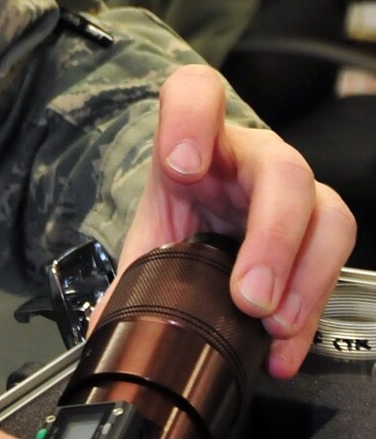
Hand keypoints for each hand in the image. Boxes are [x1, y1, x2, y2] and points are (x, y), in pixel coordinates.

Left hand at [114, 63, 354, 375]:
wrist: (209, 227)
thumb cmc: (182, 218)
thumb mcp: (150, 238)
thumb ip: (129, 278)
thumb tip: (104, 334)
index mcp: (199, 140)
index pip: (197, 91)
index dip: (190, 119)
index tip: (180, 167)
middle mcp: (253, 158)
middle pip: (283, 169)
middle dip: (272, 238)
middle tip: (248, 296)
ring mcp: (295, 193)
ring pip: (327, 215)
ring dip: (304, 277)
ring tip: (272, 324)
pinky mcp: (319, 231)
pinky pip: (334, 263)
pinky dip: (311, 312)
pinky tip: (282, 347)